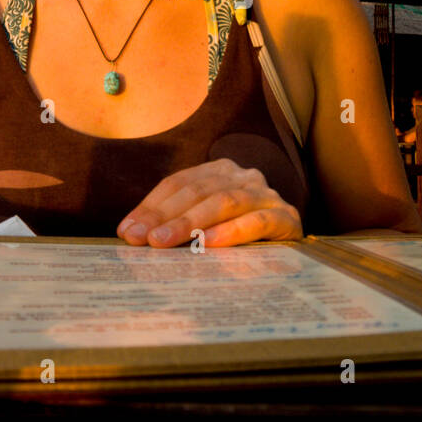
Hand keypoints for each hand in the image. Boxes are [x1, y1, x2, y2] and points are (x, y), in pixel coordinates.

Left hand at [117, 158, 302, 247]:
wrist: (294, 250)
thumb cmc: (239, 238)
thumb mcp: (204, 224)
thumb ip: (175, 222)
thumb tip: (130, 233)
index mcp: (220, 171)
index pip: (179, 183)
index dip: (150, 206)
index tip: (127, 230)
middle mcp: (243, 177)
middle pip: (198, 191)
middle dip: (164, 215)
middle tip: (140, 239)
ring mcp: (267, 195)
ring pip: (224, 202)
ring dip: (190, 222)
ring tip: (163, 241)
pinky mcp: (287, 218)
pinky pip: (257, 221)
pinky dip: (232, 231)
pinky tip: (210, 243)